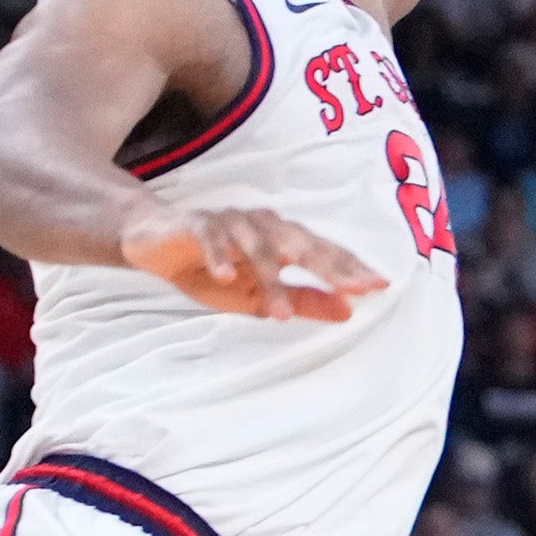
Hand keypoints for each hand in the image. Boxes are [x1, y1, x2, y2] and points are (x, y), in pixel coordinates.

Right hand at [120, 206, 386, 322]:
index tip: (380, 287)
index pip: (324, 252)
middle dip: (328, 267)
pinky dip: (218, 256)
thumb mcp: (259, 296)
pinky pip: (211, 238)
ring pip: (257, 247)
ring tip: (280, 313)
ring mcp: (231, 222)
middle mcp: (264, 225)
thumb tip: (348, 313)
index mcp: (284, 238)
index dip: (351, 268)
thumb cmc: (214, 268)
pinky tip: (226, 277)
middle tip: (352, 291)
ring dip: (269, 280)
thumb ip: (304, 301)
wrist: (155, 241)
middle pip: (301, 244)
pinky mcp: (196, 225)